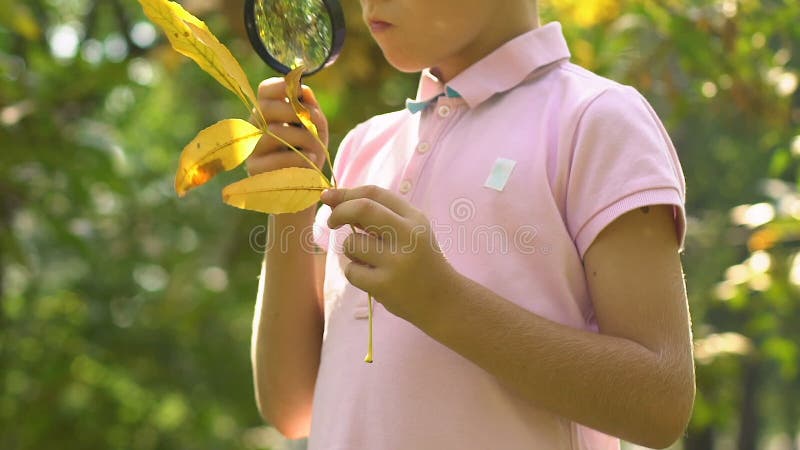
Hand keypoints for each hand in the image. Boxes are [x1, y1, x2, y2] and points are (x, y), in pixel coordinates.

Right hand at [245, 78, 328, 175]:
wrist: (305, 186)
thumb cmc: (309, 152)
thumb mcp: (316, 129)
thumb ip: (311, 109)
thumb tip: (304, 90)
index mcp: (268, 112)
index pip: (265, 90)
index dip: (282, 86)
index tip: (300, 91)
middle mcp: (254, 126)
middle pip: (266, 108)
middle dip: (295, 112)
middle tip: (312, 125)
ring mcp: (252, 147)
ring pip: (275, 132)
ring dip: (303, 138)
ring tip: (317, 148)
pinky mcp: (255, 169)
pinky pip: (278, 158)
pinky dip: (300, 158)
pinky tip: (312, 161)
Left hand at [321, 185, 457, 325]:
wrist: (443, 299)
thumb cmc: (419, 261)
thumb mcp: (410, 231)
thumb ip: (379, 215)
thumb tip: (334, 200)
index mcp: (414, 218)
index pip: (374, 193)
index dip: (346, 193)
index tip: (330, 197)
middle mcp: (408, 235)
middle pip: (362, 209)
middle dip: (339, 212)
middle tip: (332, 221)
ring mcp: (396, 261)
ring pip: (352, 243)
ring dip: (351, 250)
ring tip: (368, 261)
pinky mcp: (384, 285)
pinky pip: (351, 271)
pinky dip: (355, 273)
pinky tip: (372, 279)